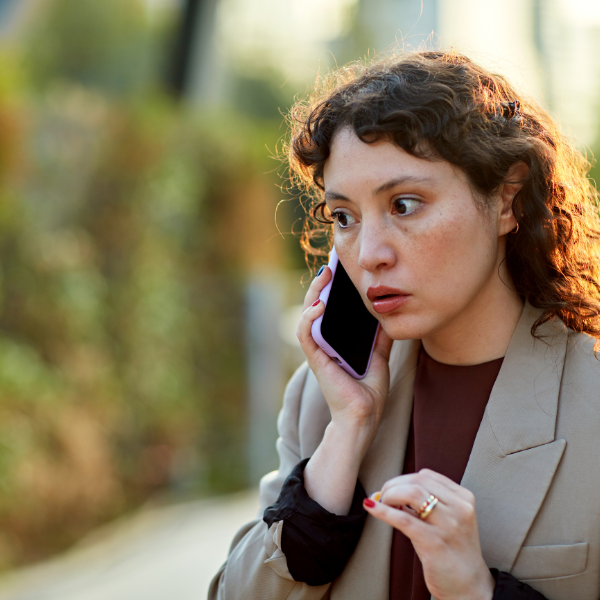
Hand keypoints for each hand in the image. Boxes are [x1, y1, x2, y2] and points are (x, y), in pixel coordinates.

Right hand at [297, 266, 392, 448]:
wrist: (364, 417)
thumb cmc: (368, 391)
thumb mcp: (379, 356)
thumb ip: (380, 337)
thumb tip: (388, 314)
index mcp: (336, 341)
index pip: (330, 309)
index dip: (331, 288)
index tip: (340, 268)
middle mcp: (324, 343)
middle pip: (316, 306)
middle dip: (321, 284)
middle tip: (331, 265)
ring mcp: (318, 351)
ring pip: (307, 315)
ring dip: (313, 293)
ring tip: (324, 275)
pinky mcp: (316, 360)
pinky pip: (306, 335)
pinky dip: (309, 318)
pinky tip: (319, 305)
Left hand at [364, 469, 494, 599]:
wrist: (469, 587)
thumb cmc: (451, 552)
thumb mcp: (445, 520)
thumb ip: (424, 504)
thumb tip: (389, 491)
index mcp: (463, 499)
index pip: (426, 476)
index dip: (403, 479)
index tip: (392, 488)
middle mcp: (460, 508)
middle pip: (417, 481)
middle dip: (393, 485)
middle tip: (382, 495)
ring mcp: (449, 525)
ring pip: (411, 493)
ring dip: (390, 495)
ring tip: (382, 503)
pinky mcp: (435, 542)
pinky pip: (404, 519)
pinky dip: (383, 511)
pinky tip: (371, 507)